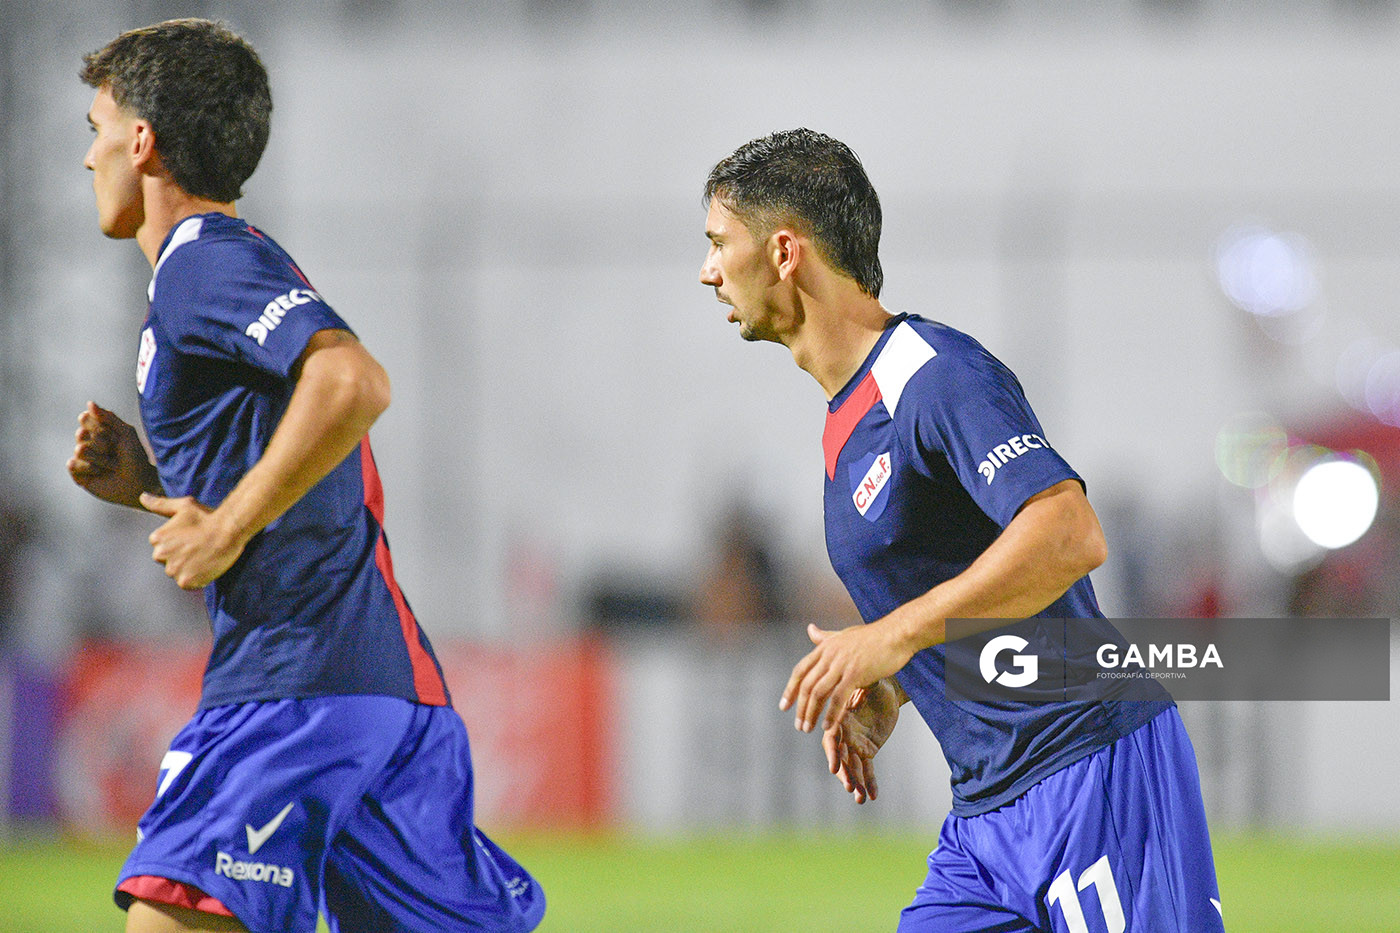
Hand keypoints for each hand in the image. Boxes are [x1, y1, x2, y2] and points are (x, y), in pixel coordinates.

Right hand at [66, 402, 159, 507]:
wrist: (140, 482)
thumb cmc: (135, 457)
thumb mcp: (126, 433)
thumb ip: (109, 417)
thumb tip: (90, 403)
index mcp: (96, 429)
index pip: (85, 418)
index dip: (99, 427)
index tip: (115, 436)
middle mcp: (86, 442)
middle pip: (82, 434)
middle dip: (103, 443)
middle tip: (115, 452)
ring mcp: (81, 458)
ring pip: (80, 449)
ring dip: (101, 458)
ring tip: (111, 465)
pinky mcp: (77, 474)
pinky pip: (73, 464)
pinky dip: (90, 468)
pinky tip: (99, 473)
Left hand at [140, 493, 246, 588]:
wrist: (228, 531)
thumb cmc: (207, 517)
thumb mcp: (183, 506)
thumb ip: (160, 504)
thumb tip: (142, 497)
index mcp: (157, 539)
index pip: (162, 548)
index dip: (177, 544)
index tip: (189, 540)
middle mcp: (161, 555)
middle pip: (168, 561)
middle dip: (180, 557)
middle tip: (197, 548)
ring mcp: (173, 569)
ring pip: (177, 572)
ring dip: (188, 568)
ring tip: (202, 557)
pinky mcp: (185, 581)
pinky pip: (187, 583)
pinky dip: (196, 578)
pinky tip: (205, 566)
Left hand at [780, 621, 913, 732]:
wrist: (897, 633)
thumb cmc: (874, 636)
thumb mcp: (844, 634)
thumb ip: (825, 637)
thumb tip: (810, 629)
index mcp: (825, 647)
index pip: (800, 670)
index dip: (790, 689)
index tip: (784, 706)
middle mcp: (829, 655)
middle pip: (806, 684)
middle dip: (800, 707)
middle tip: (798, 724)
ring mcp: (841, 664)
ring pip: (818, 692)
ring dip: (811, 713)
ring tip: (807, 728)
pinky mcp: (855, 674)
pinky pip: (838, 698)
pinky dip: (830, 714)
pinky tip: (827, 726)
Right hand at [822, 678, 900, 803]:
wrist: (885, 691)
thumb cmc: (875, 684)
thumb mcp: (870, 684)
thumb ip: (863, 689)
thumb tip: (859, 685)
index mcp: (840, 719)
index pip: (832, 739)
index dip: (832, 753)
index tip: (833, 768)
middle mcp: (844, 734)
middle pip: (841, 758)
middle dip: (845, 773)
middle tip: (850, 787)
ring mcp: (854, 745)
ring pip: (853, 768)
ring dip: (856, 783)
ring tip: (860, 799)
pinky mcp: (867, 751)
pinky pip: (867, 770)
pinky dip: (869, 783)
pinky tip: (872, 796)